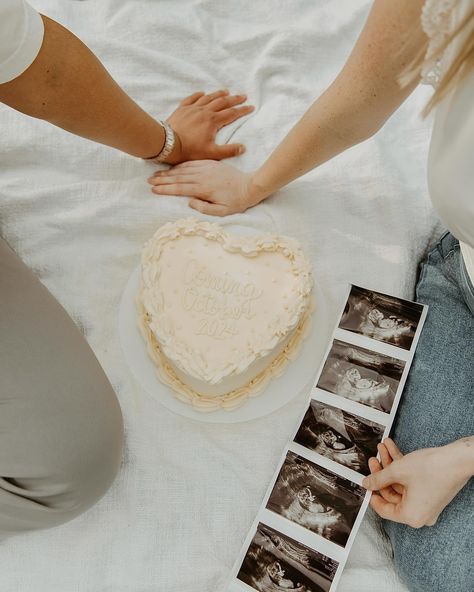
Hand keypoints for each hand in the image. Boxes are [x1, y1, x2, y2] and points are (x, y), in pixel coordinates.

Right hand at [147, 160, 263, 215]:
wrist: (249, 186)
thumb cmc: (236, 202)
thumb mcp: (222, 211)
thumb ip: (204, 209)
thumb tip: (189, 202)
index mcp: (203, 189)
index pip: (180, 188)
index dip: (165, 189)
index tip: (154, 190)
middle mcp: (202, 176)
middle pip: (178, 177)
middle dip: (162, 180)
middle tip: (149, 181)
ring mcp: (206, 168)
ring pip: (183, 169)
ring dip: (168, 172)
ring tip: (156, 175)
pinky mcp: (210, 164)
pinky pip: (191, 163)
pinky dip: (180, 166)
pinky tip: (172, 168)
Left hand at [164, 90, 253, 163]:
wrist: (168, 144)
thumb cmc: (190, 150)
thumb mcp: (212, 154)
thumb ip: (228, 151)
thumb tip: (243, 148)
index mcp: (213, 121)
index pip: (232, 113)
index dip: (242, 110)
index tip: (251, 107)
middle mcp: (205, 111)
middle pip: (222, 102)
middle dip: (234, 99)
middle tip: (243, 96)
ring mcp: (192, 109)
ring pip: (208, 98)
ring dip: (218, 94)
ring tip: (226, 91)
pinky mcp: (182, 109)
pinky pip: (191, 98)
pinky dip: (198, 95)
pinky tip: (202, 93)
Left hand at [362, 438, 470, 527]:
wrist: (457, 459)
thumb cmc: (433, 468)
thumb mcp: (398, 471)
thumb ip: (378, 478)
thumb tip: (367, 484)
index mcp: (411, 516)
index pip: (384, 509)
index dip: (372, 493)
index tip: (366, 483)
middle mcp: (420, 513)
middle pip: (392, 493)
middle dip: (381, 472)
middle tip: (374, 459)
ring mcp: (426, 503)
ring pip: (400, 484)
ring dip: (390, 465)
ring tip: (382, 449)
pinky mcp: (430, 492)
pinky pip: (410, 481)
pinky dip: (401, 466)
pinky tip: (392, 449)